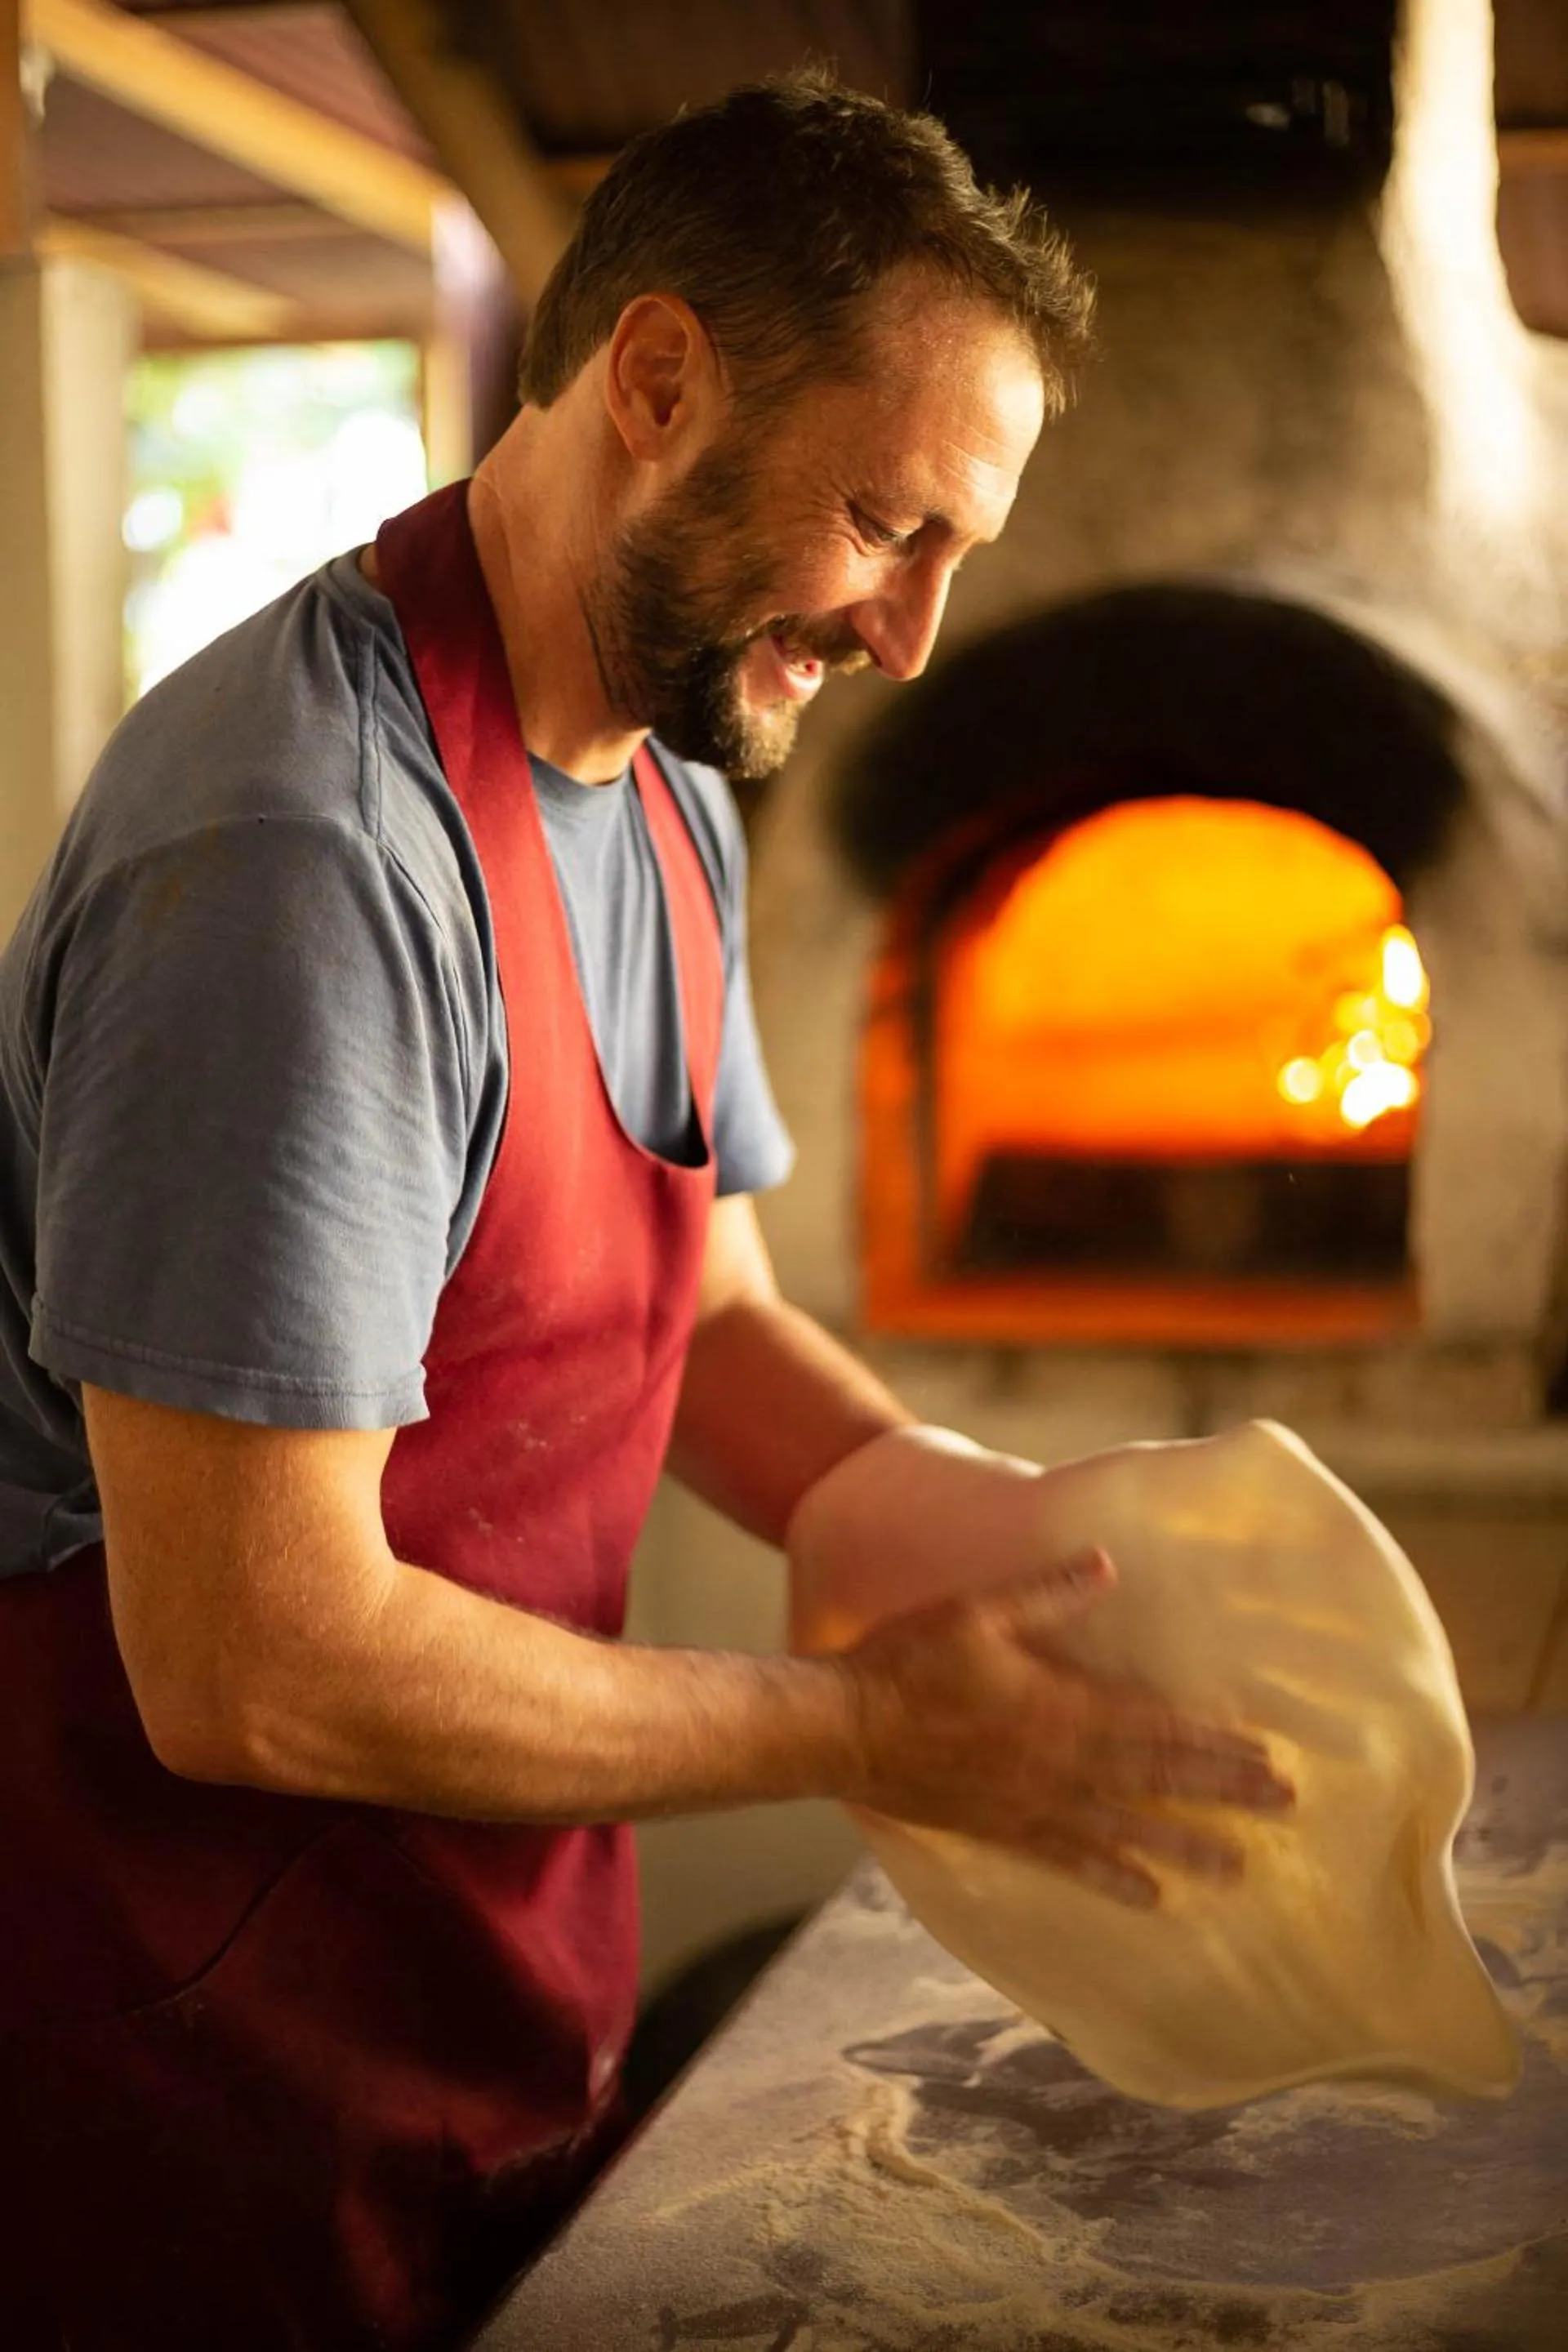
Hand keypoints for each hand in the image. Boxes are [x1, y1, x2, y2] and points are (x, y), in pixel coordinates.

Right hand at [837, 1546, 1294, 1908]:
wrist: (845, 1727)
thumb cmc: (909, 1660)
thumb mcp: (977, 1610)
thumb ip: (1046, 1594)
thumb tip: (1105, 1564)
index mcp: (1061, 1708)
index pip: (1157, 1728)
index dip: (1216, 1744)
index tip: (1270, 1758)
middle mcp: (1060, 1765)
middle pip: (1157, 1780)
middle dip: (1223, 1793)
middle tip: (1284, 1808)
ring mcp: (1034, 1804)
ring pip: (1126, 1829)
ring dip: (1185, 1846)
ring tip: (1238, 1868)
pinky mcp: (1005, 1830)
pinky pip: (1070, 1860)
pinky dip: (1113, 1878)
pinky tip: (1149, 1896)